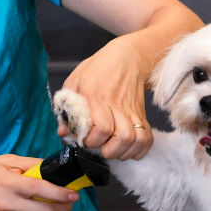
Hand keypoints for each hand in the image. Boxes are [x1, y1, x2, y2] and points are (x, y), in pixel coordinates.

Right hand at [0, 155, 77, 210]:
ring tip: (54, 209)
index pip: (42, 191)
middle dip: (63, 209)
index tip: (73, 194)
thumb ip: (30, 164)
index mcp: (8, 184)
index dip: (62, 194)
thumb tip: (52, 168)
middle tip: (67, 203)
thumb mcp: (4, 161)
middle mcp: (7, 205)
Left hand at [57, 37, 151, 159]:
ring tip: (112, 149)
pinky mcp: (142, 115)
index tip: (85, 138)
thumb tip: (63, 131)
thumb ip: (66, 108)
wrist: (128, 58)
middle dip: (108, 150)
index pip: (102, 127)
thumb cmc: (98, 69)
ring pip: (135, 140)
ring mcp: (132, 111)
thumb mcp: (75, 82)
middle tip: (99, 145)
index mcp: (97, 97)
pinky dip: (139, 150)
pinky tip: (127, 149)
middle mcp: (117, 106)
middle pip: (122, 138)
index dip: (93, 139)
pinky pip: (147, 138)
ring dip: (123, 152)